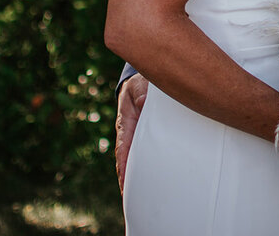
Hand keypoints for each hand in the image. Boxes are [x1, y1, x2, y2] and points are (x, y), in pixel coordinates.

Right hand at [115, 74, 148, 191]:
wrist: (143, 82)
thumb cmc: (141, 84)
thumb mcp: (140, 85)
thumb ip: (142, 93)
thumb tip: (143, 103)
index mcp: (126, 123)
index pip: (123, 147)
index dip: (123, 164)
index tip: (123, 179)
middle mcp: (131, 133)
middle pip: (127, 159)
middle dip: (127, 178)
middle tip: (129, 196)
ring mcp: (138, 136)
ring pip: (137, 158)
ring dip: (137, 175)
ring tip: (141, 196)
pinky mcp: (147, 136)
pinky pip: (147, 153)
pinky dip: (149, 166)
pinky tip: (156, 179)